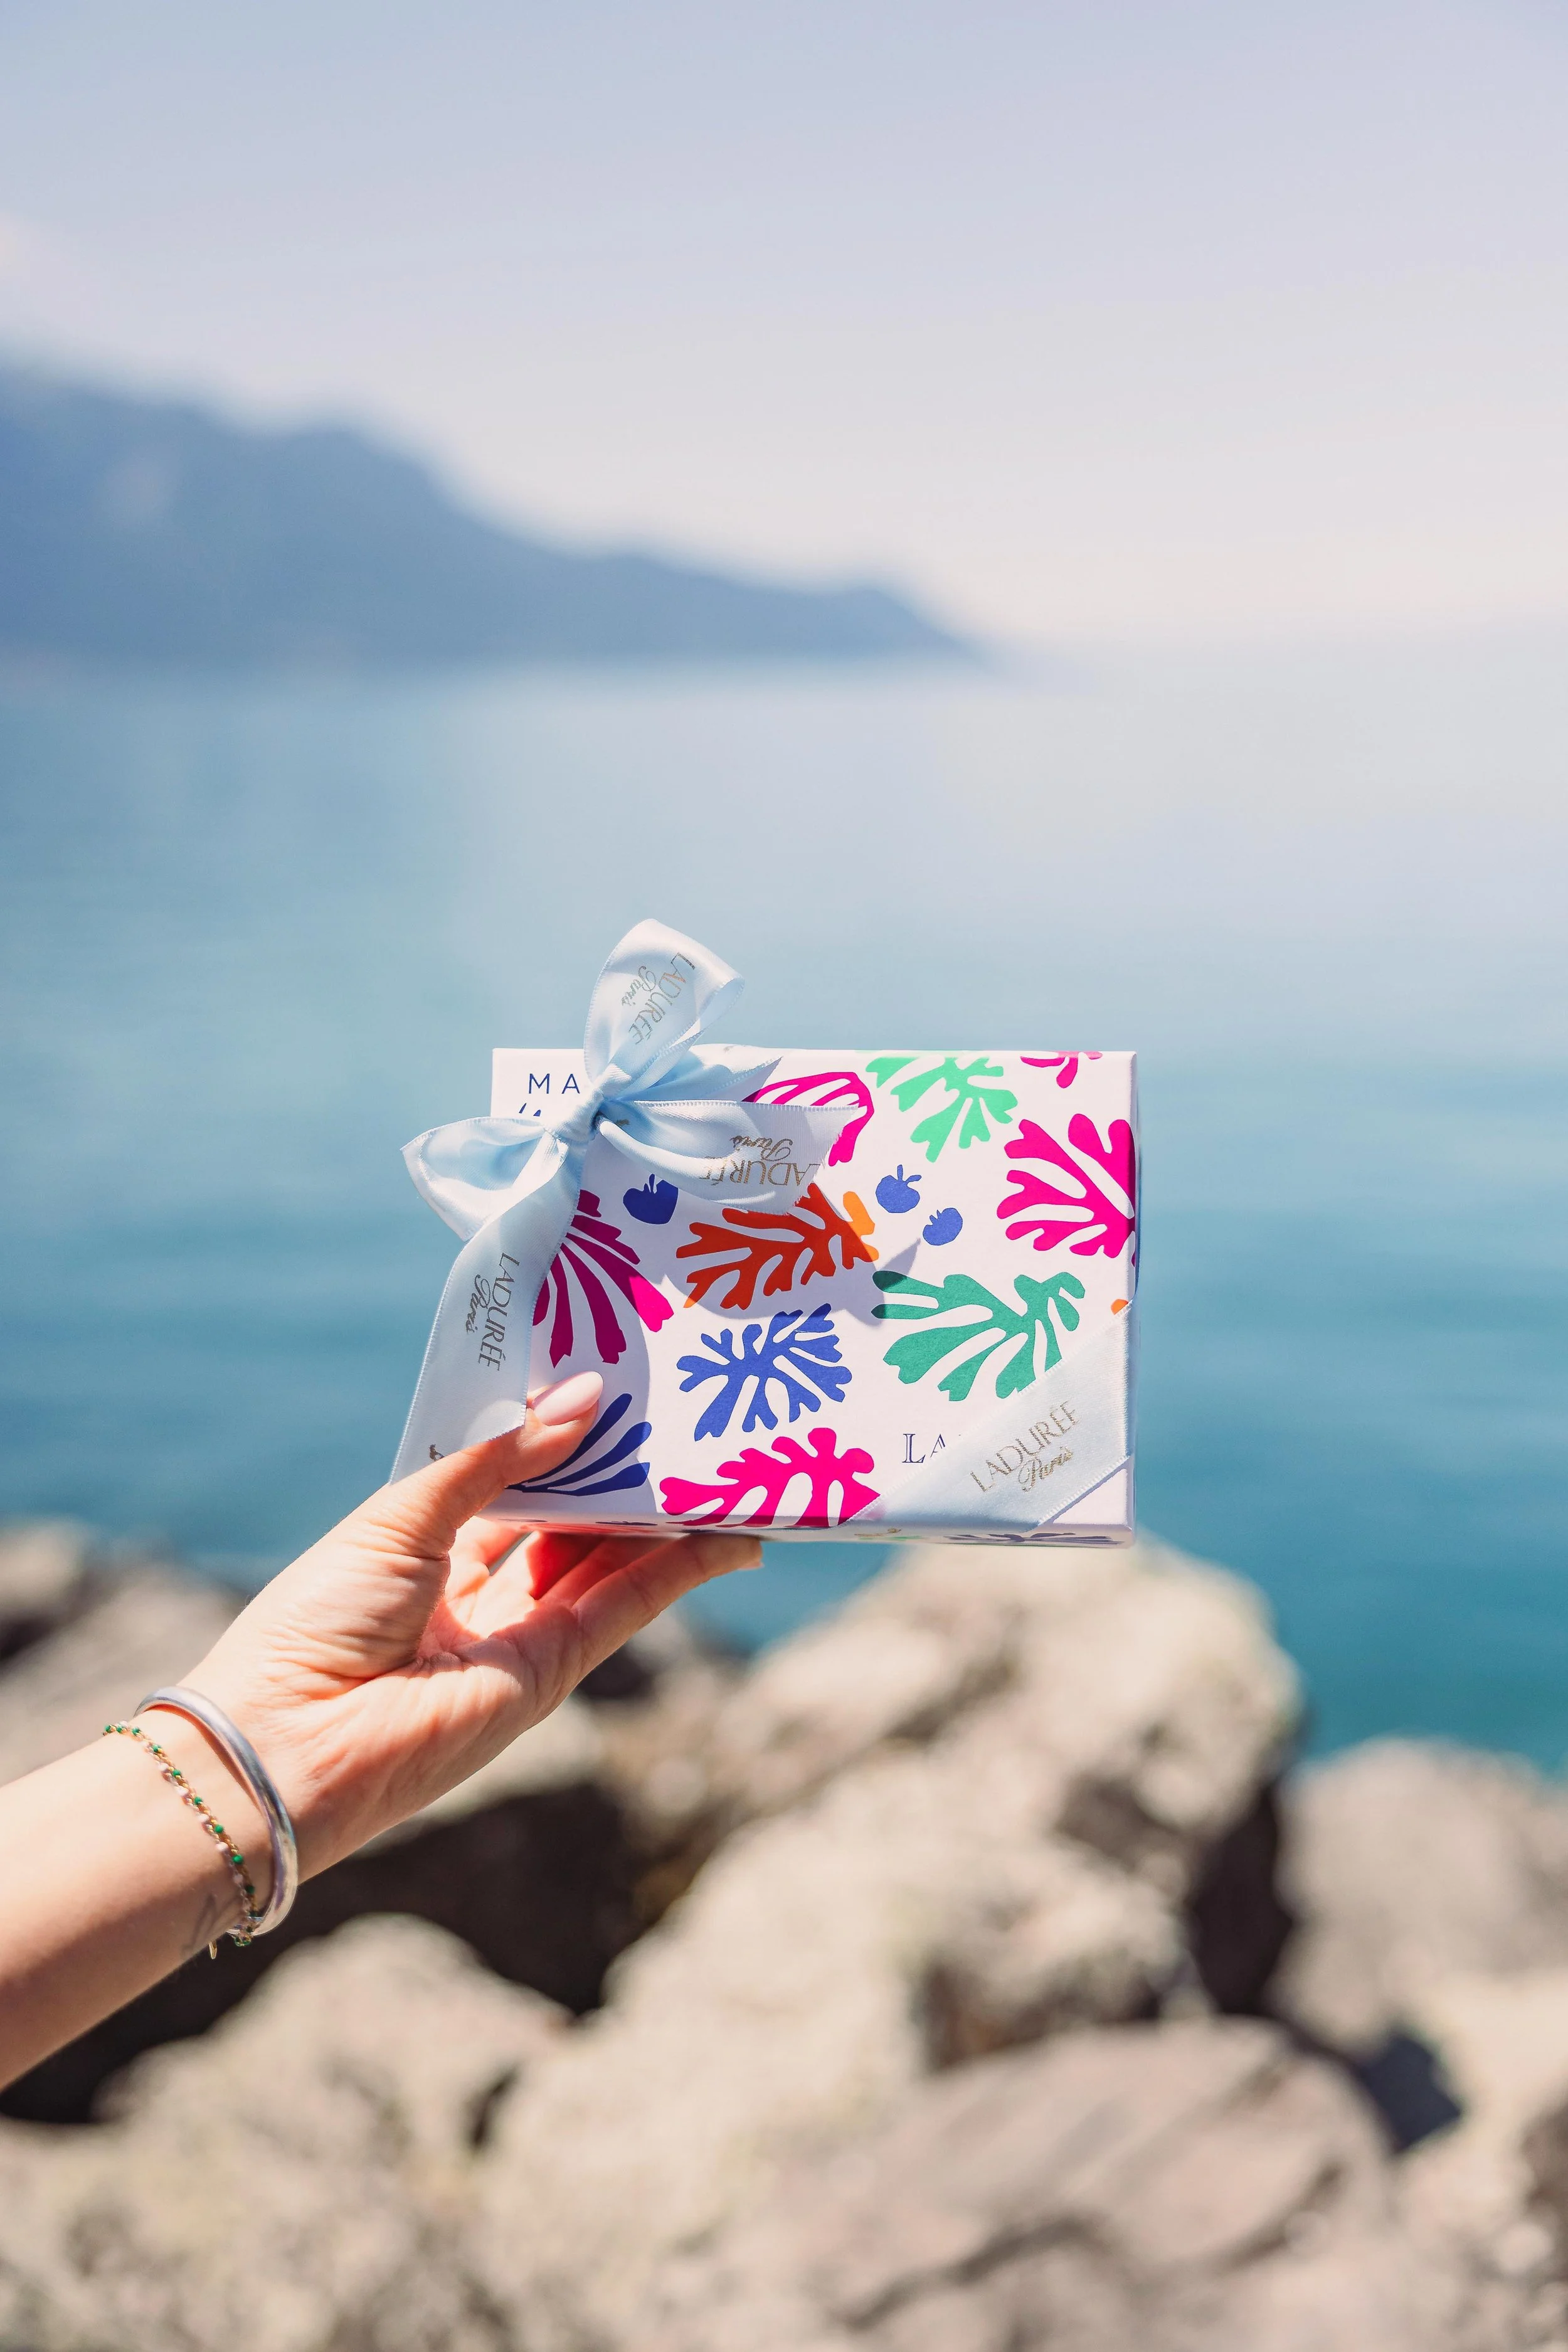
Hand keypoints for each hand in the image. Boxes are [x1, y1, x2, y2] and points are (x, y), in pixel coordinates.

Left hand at [182, 1374, 757, 1889]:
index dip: (557, 1430)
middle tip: (677, 1408)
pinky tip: (722, 1531)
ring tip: (722, 1456)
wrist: (290, 1743)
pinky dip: (678, 1569)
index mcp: (423, 1543)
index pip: (509, 1477)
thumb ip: (499, 1457)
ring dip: (664, 1513)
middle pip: (569, 1517)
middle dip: (621, 1466)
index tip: (608, 1378)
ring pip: (609, 1559)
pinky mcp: (550, 1673)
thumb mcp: (403, 1514)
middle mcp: (476, 1588)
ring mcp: (517, 1634)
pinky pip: (625, 1606)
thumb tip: (584, 1397)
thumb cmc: (319, 1617)